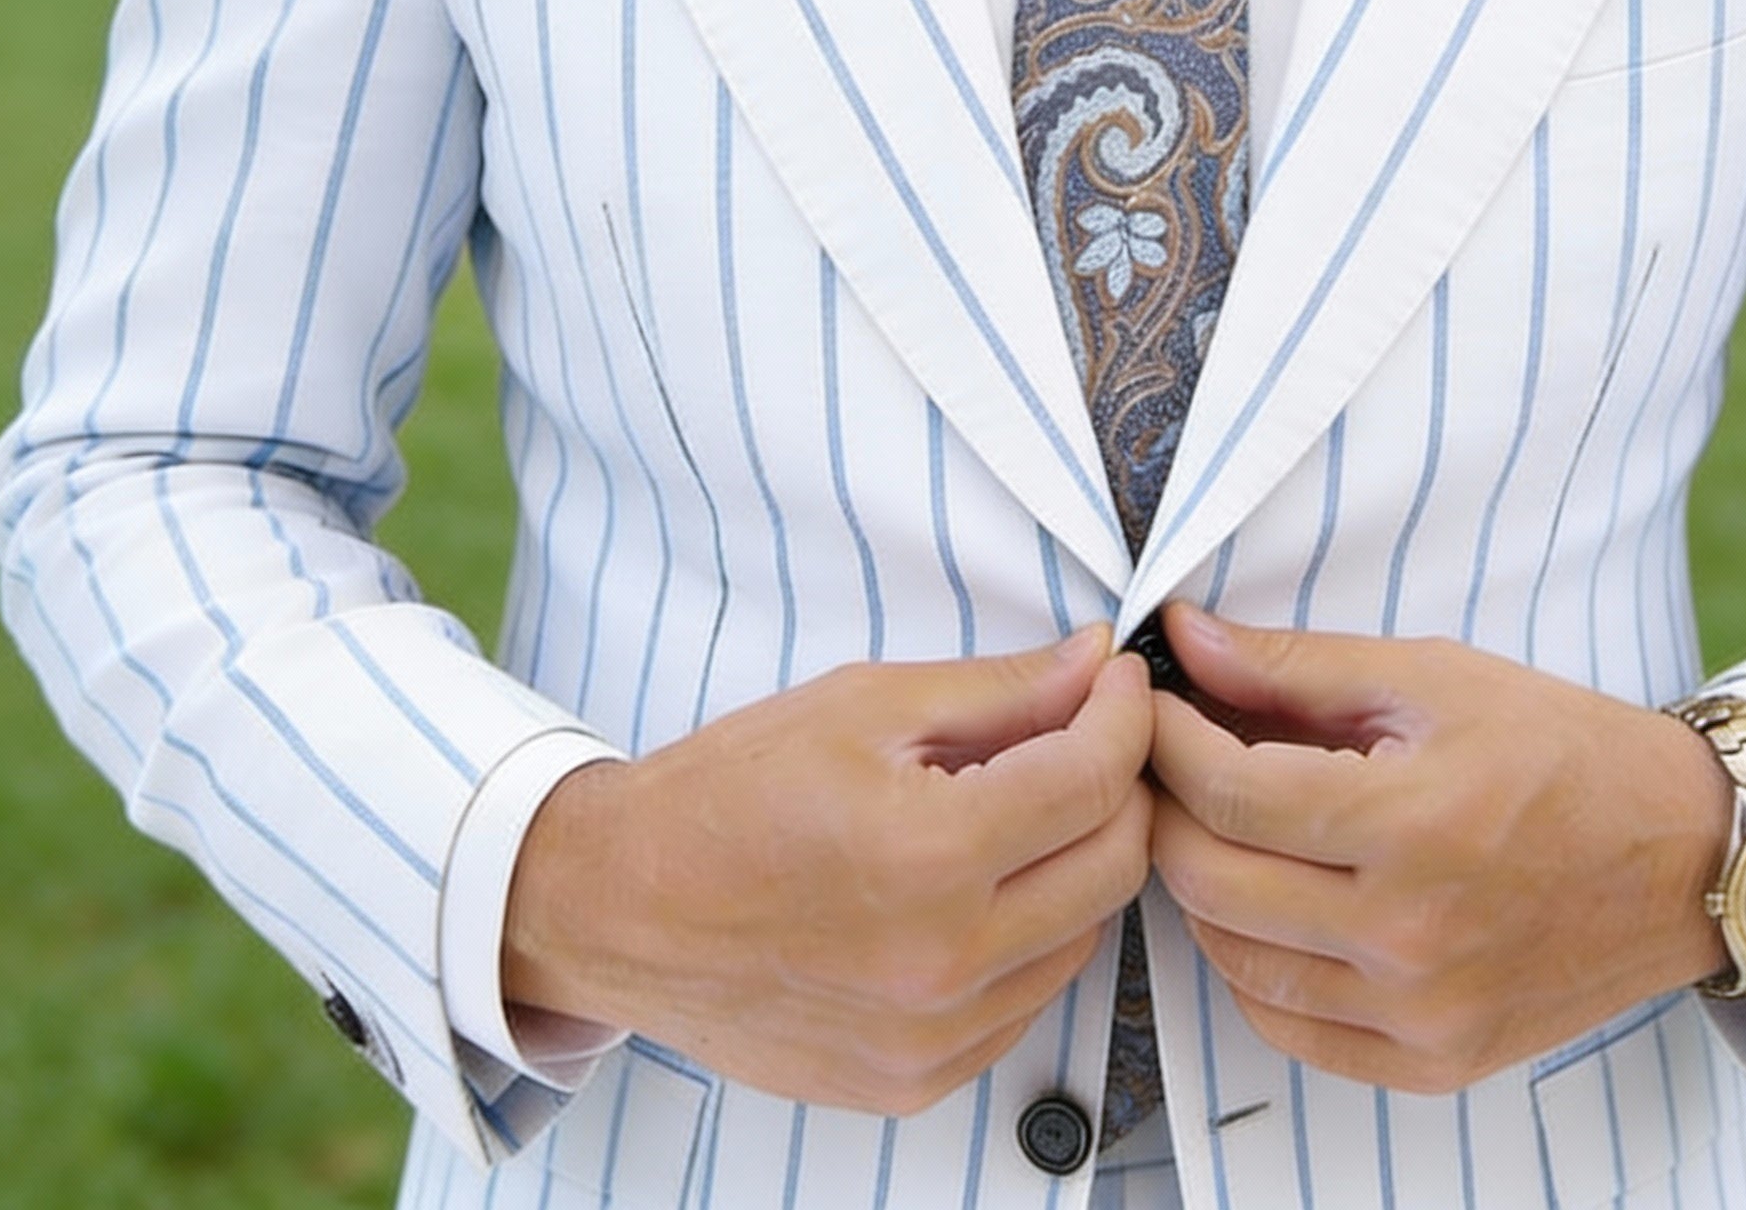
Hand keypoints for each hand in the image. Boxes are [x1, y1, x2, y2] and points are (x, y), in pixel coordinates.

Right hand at [503, 627, 1153, 1114]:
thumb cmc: (724, 797)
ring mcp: (932, 1036)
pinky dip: (1030, 937)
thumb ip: (998, 690)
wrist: (621, 905)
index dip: (1124, 714)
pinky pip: (1027, 1002)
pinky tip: (979, 887)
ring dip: (1078, 862)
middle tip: (1086, 736)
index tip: (1117, 682)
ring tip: (1020, 810)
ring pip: (1084, 938)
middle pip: (1114, 865)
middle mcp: (942, 961)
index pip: (1094, 779)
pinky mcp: (916, 1080)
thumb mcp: (863, 705)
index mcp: (928, 854)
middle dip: (1120, 785)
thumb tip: (1091, 666)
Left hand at [1148, 604, 1732, 1093]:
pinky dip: (1251, 967)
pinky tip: (1262, 906)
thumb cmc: (1560, 750)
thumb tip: (1184, 637)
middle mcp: (1412, 935)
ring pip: (1235, 961)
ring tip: (1212, 824)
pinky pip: (1290, 1028)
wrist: (1685, 854)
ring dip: (1199, 886)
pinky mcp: (1436, 1061)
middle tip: (1165, 760)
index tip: (1149, 703)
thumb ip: (1294, 664)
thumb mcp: (1430, 676)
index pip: (1228, 794)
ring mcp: (1423, 1012)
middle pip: (1212, 881)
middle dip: (1165, 808)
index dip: (1166, 741)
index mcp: (1413, 825)